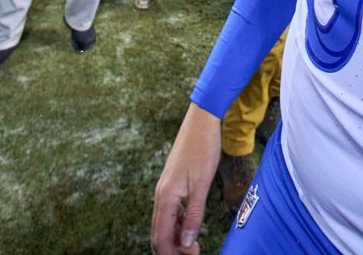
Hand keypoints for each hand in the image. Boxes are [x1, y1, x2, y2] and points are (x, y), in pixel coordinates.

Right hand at [152, 103, 221, 254]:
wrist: (201, 121)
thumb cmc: (203, 148)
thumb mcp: (202, 184)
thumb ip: (193, 214)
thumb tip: (186, 241)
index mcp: (166, 195)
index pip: (161, 236)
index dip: (173, 252)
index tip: (192, 254)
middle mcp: (161, 193)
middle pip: (159, 232)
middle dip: (173, 247)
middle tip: (194, 251)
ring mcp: (165, 188)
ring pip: (164, 222)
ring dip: (176, 236)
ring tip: (194, 242)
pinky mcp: (172, 183)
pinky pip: (170, 210)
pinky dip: (177, 222)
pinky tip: (190, 223)